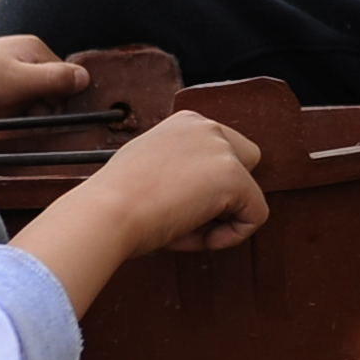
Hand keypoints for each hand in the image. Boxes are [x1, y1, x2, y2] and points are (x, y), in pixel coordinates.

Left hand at [0, 34, 91, 119]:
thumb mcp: (13, 82)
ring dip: (12, 126)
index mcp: (35, 52)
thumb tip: (87, 78)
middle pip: (47, 101)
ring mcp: (4, 76)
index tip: (35, 121)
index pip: (67, 86)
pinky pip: (5, 116)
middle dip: (31, 121)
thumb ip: (53, 81)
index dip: (55, 109)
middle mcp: (23, 61)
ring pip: (25, 112)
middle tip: (7, 126)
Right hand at [10, 112, 268, 311]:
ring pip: (249, 194)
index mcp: (187, 122)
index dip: (204, 188)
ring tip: (181, 226)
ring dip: (220, 219)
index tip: (170, 204)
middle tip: (184, 217)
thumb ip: (180, 169)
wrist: (105, 212)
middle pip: (247, 165)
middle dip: (225, 195)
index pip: (222, 155)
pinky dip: (229, 236)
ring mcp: (222, 150)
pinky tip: (193, 235)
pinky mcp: (233, 177)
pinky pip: (255, 217)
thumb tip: (201, 192)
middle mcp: (208, 127)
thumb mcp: (149, 169)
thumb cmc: (116, 201)